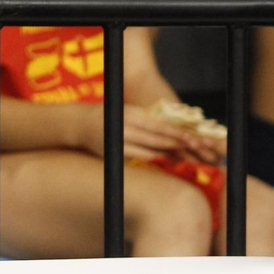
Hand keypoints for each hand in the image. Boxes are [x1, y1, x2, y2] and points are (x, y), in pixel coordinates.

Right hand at [79, 104, 196, 161]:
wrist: (80, 124)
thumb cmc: (109, 116)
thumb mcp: (127, 112)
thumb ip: (147, 120)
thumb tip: (173, 131)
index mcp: (129, 115)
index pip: (157, 126)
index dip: (175, 133)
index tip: (191, 138)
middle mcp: (124, 129)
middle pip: (156, 140)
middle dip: (176, 146)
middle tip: (193, 150)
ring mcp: (120, 143)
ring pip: (150, 152)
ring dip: (167, 155)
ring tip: (183, 157)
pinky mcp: (116, 155)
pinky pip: (140, 159)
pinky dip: (154, 160)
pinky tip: (165, 161)